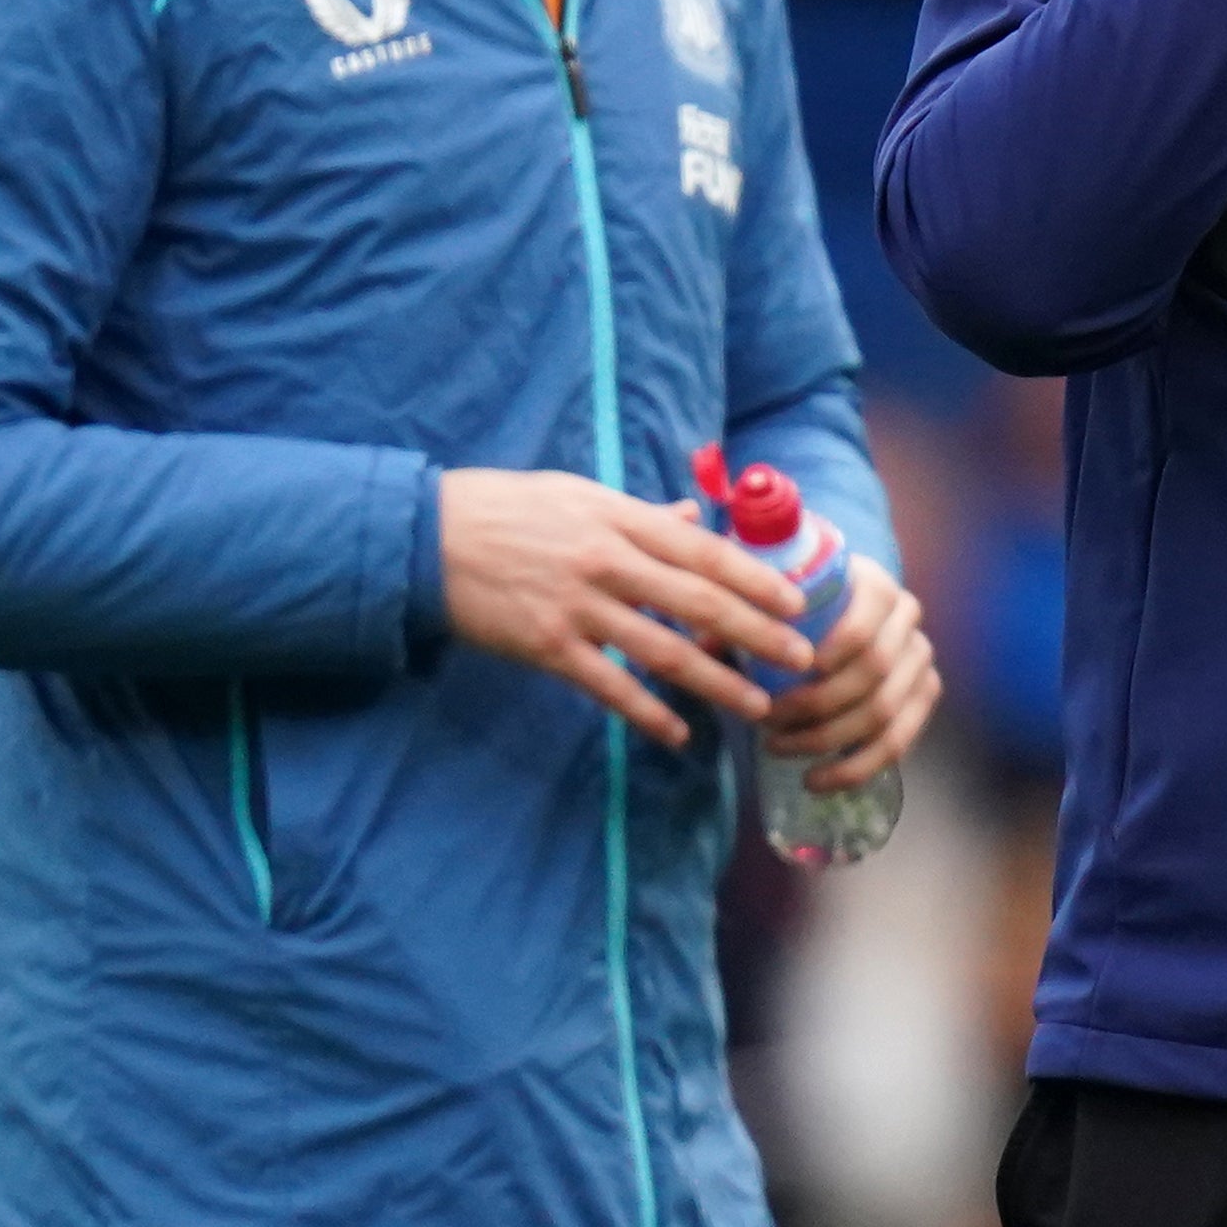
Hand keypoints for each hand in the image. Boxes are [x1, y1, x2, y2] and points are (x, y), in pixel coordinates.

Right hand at [438, 467, 811, 745]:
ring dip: (716, 682)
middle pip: (698, 603)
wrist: (424, 537)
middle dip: (758, 634)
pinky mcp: (548, 647)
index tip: (799, 604)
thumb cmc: (505, 509)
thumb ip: (641, 514)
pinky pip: (610, 686)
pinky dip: (647, 712)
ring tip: (758, 705)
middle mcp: (607, 563)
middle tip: (802, 660)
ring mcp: (578, 608)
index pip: (704, 552)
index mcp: (619, 519)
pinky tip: (679, 732)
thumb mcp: (578, 494)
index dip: (757, 580)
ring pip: (663, 651)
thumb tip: (694, 520)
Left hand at [761, 558, 941, 792]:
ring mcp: (920, 658)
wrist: (844, 604)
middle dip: (816, 707)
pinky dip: (855, 768)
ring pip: (883, 712)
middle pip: (873, 674)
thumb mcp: (772, 595)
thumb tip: (706, 641)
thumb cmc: (799, 601)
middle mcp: (908, 619)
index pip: (862, 628)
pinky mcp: (924, 693)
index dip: (830, 657)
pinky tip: (815, 780)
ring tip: (777, 749)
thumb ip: (742, 612)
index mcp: (876, 586)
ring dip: (826, 739)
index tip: (783, 681)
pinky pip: (898, 741)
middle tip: (767, 723)